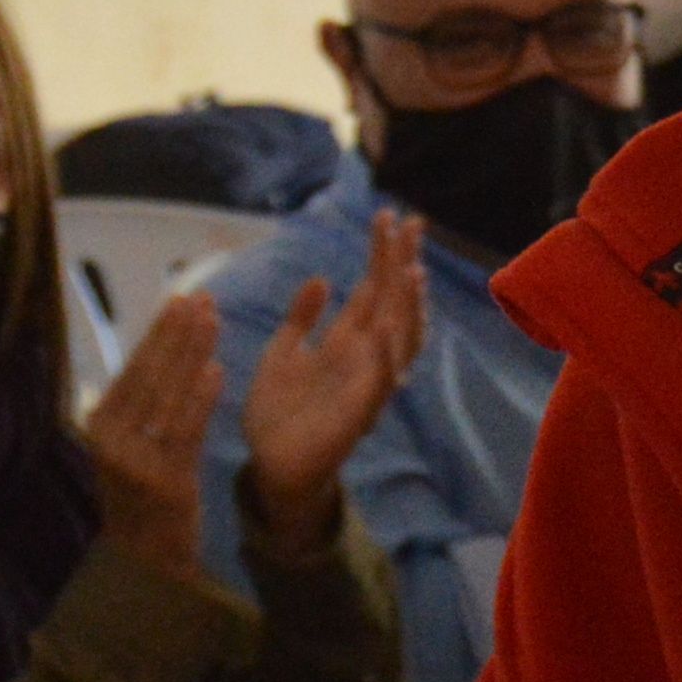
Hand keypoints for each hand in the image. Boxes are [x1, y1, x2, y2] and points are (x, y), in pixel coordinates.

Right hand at [84, 287, 227, 588]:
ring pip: (168, 397)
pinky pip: (185, 431)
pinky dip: (200, 399)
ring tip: (212, 321)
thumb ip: (142, 405)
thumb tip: (161, 347)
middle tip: (202, 297)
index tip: (181, 297)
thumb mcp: (132, 445)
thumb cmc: (144, 494)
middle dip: (177, 332)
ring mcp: (136, 462)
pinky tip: (215, 370)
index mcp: (101, 424)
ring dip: (191, 354)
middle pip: (150, 375)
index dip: (159, 331)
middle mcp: (112, 440)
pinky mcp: (165, 481)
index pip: (134, 367)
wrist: (148, 558)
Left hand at [234, 218, 430, 564]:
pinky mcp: (359, 411)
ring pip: (398, 336)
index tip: (387, 215)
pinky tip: (386, 324)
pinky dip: (386, 352)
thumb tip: (322, 279)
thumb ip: (301, 319)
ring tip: (409, 268)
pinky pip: (380, 379)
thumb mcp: (282, 353)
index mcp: (345, 341)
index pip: (371, 288)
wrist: (269, 466)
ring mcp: (367, 382)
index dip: (381, 253)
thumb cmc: (275, 413)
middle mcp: (364, 357)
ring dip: (406, 304)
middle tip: (412, 223)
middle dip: (403, 263)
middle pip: (393, 301)